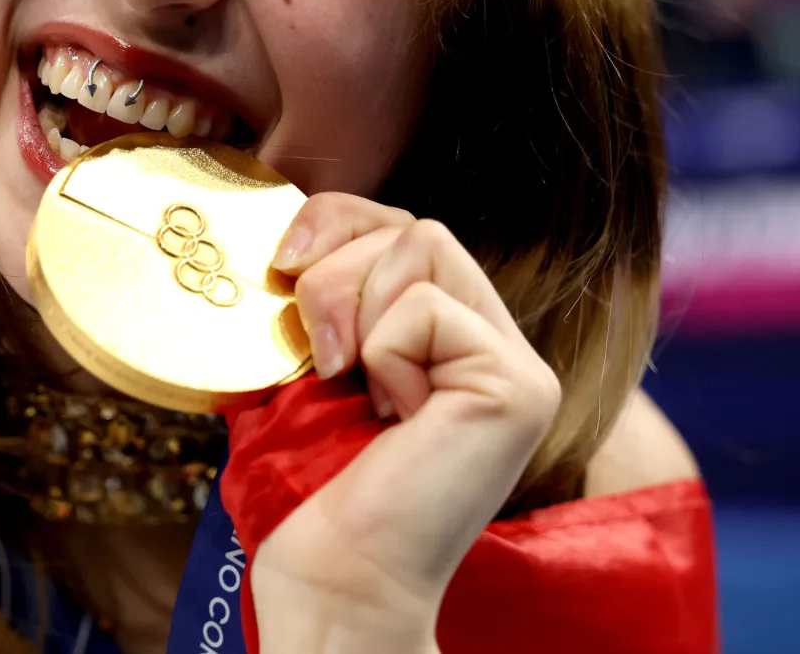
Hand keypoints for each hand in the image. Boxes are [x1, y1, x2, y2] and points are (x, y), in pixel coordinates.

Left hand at [248, 194, 561, 653]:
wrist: (336, 577)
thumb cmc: (313, 486)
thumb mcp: (312, 362)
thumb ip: (327, 292)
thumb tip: (294, 234)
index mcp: (452, 339)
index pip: (404, 228)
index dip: (338, 221)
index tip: (282, 263)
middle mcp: (498, 346)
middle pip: (415, 226)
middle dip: (335, 263)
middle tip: (315, 345)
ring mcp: (517, 365)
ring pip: (423, 243)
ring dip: (352, 305)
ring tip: (348, 380)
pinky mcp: (517, 385)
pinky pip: (423, 307)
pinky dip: (382, 353)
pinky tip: (393, 416)